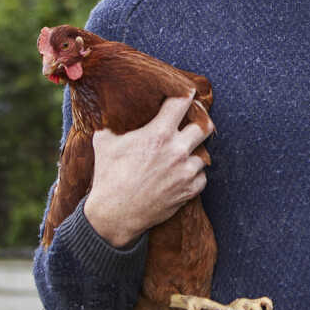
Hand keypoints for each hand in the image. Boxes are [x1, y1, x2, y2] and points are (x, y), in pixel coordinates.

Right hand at [83, 91, 212, 247]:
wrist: (114, 215)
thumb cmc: (108, 177)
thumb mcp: (104, 143)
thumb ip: (112, 125)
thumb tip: (107, 111)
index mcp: (158, 133)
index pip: (182, 103)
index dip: (186, 95)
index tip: (188, 94)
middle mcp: (177, 150)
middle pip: (205, 126)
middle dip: (200, 123)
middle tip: (193, 125)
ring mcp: (186, 171)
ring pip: (204, 154)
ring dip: (195, 154)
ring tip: (182, 156)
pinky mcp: (189, 190)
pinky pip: (202, 177)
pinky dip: (194, 175)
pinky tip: (182, 175)